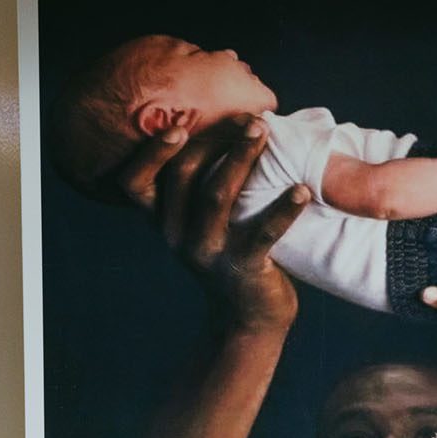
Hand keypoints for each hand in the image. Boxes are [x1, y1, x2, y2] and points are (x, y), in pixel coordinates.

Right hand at [112, 117, 308, 334]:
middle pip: (184, 177)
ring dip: (240, 158)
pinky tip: (302, 190)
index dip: (150, 154)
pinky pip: (262, 234)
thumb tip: (233, 124)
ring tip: (264, 132)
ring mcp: (208, 254)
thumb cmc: (234, 254)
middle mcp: (177, 237)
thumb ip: (205, 185)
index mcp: (164, 222)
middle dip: (214, 140)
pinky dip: (283, 209)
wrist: (249, 318)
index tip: (178, 127)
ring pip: (215, 197)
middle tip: (248, 119)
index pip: (134, 184)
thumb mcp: (207, 224)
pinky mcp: (242, 269)